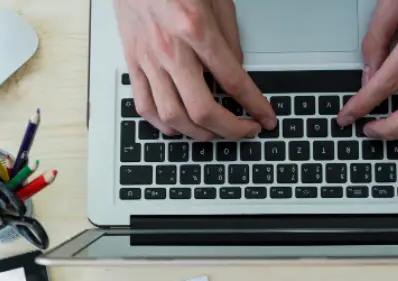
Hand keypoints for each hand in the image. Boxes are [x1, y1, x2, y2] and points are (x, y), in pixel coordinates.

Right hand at [115, 0, 275, 138]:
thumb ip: (229, 39)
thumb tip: (237, 72)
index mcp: (196, 28)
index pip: (233, 80)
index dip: (253, 105)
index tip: (264, 118)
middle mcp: (171, 49)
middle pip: (202, 109)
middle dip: (229, 129)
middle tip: (244, 131)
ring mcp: (148, 59)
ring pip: (173, 116)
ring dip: (199, 134)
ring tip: (214, 133)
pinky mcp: (133, 63)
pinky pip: (144, 106)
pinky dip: (163, 124)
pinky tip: (178, 126)